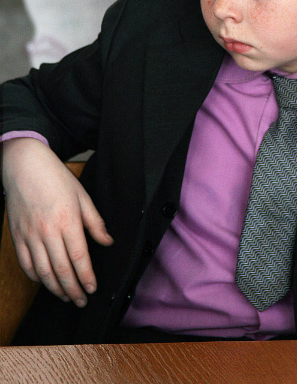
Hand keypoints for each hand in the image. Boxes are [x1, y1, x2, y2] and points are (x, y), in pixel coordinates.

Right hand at [2, 138, 113, 306]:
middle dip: (73, 289)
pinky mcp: (17, 236)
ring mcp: (29, 235)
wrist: (25, 166)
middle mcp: (47, 231)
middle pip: (61, 269)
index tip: (93, 289)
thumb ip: (95, 222)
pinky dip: (35, 277)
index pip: (79, 257)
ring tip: (66, 297)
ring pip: (42, 271)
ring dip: (55, 288)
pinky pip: (25, 263)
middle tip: (82, 300)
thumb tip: (107, 241)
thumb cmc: (56, 178)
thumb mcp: (82, 196)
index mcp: (67, 221)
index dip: (86, 277)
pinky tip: (45, 281)